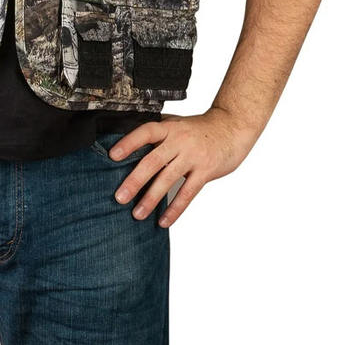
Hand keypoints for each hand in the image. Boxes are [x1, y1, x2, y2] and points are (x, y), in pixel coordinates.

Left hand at [110, 107, 259, 226]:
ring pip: (168, 179)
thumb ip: (157, 132)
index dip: (129, 143)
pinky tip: (164, 220)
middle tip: (120, 197)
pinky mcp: (206, 171)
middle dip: (135, 180)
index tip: (113, 156)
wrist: (232, 127)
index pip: (145, 132)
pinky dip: (175, 209)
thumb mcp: (176, 124)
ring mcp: (193, 156)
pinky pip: (188, 193)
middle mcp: (179, 141)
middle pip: (153, 161)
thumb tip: (127, 142)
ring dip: (151, 199)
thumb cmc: (200, 128)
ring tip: (137, 214)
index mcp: (169, 127)